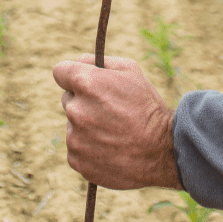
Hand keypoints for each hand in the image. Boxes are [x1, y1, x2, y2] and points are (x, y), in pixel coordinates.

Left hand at [53, 55, 181, 190]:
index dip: (73, 75)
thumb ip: (99, 62)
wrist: (162, 150)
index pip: (60, 72)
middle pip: (68, 100)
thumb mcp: (131, 71)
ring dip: (86, 127)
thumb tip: (78, 61)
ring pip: (73, 126)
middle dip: (83, 102)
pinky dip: (89, 149)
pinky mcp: (76, 160)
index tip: (84, 83)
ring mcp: (74, 138)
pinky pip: (76, 149)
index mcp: (86, 83)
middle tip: (108, 111)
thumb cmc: (147, 106)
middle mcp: (75, 110)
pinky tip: (110, 148)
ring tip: (113, 133)